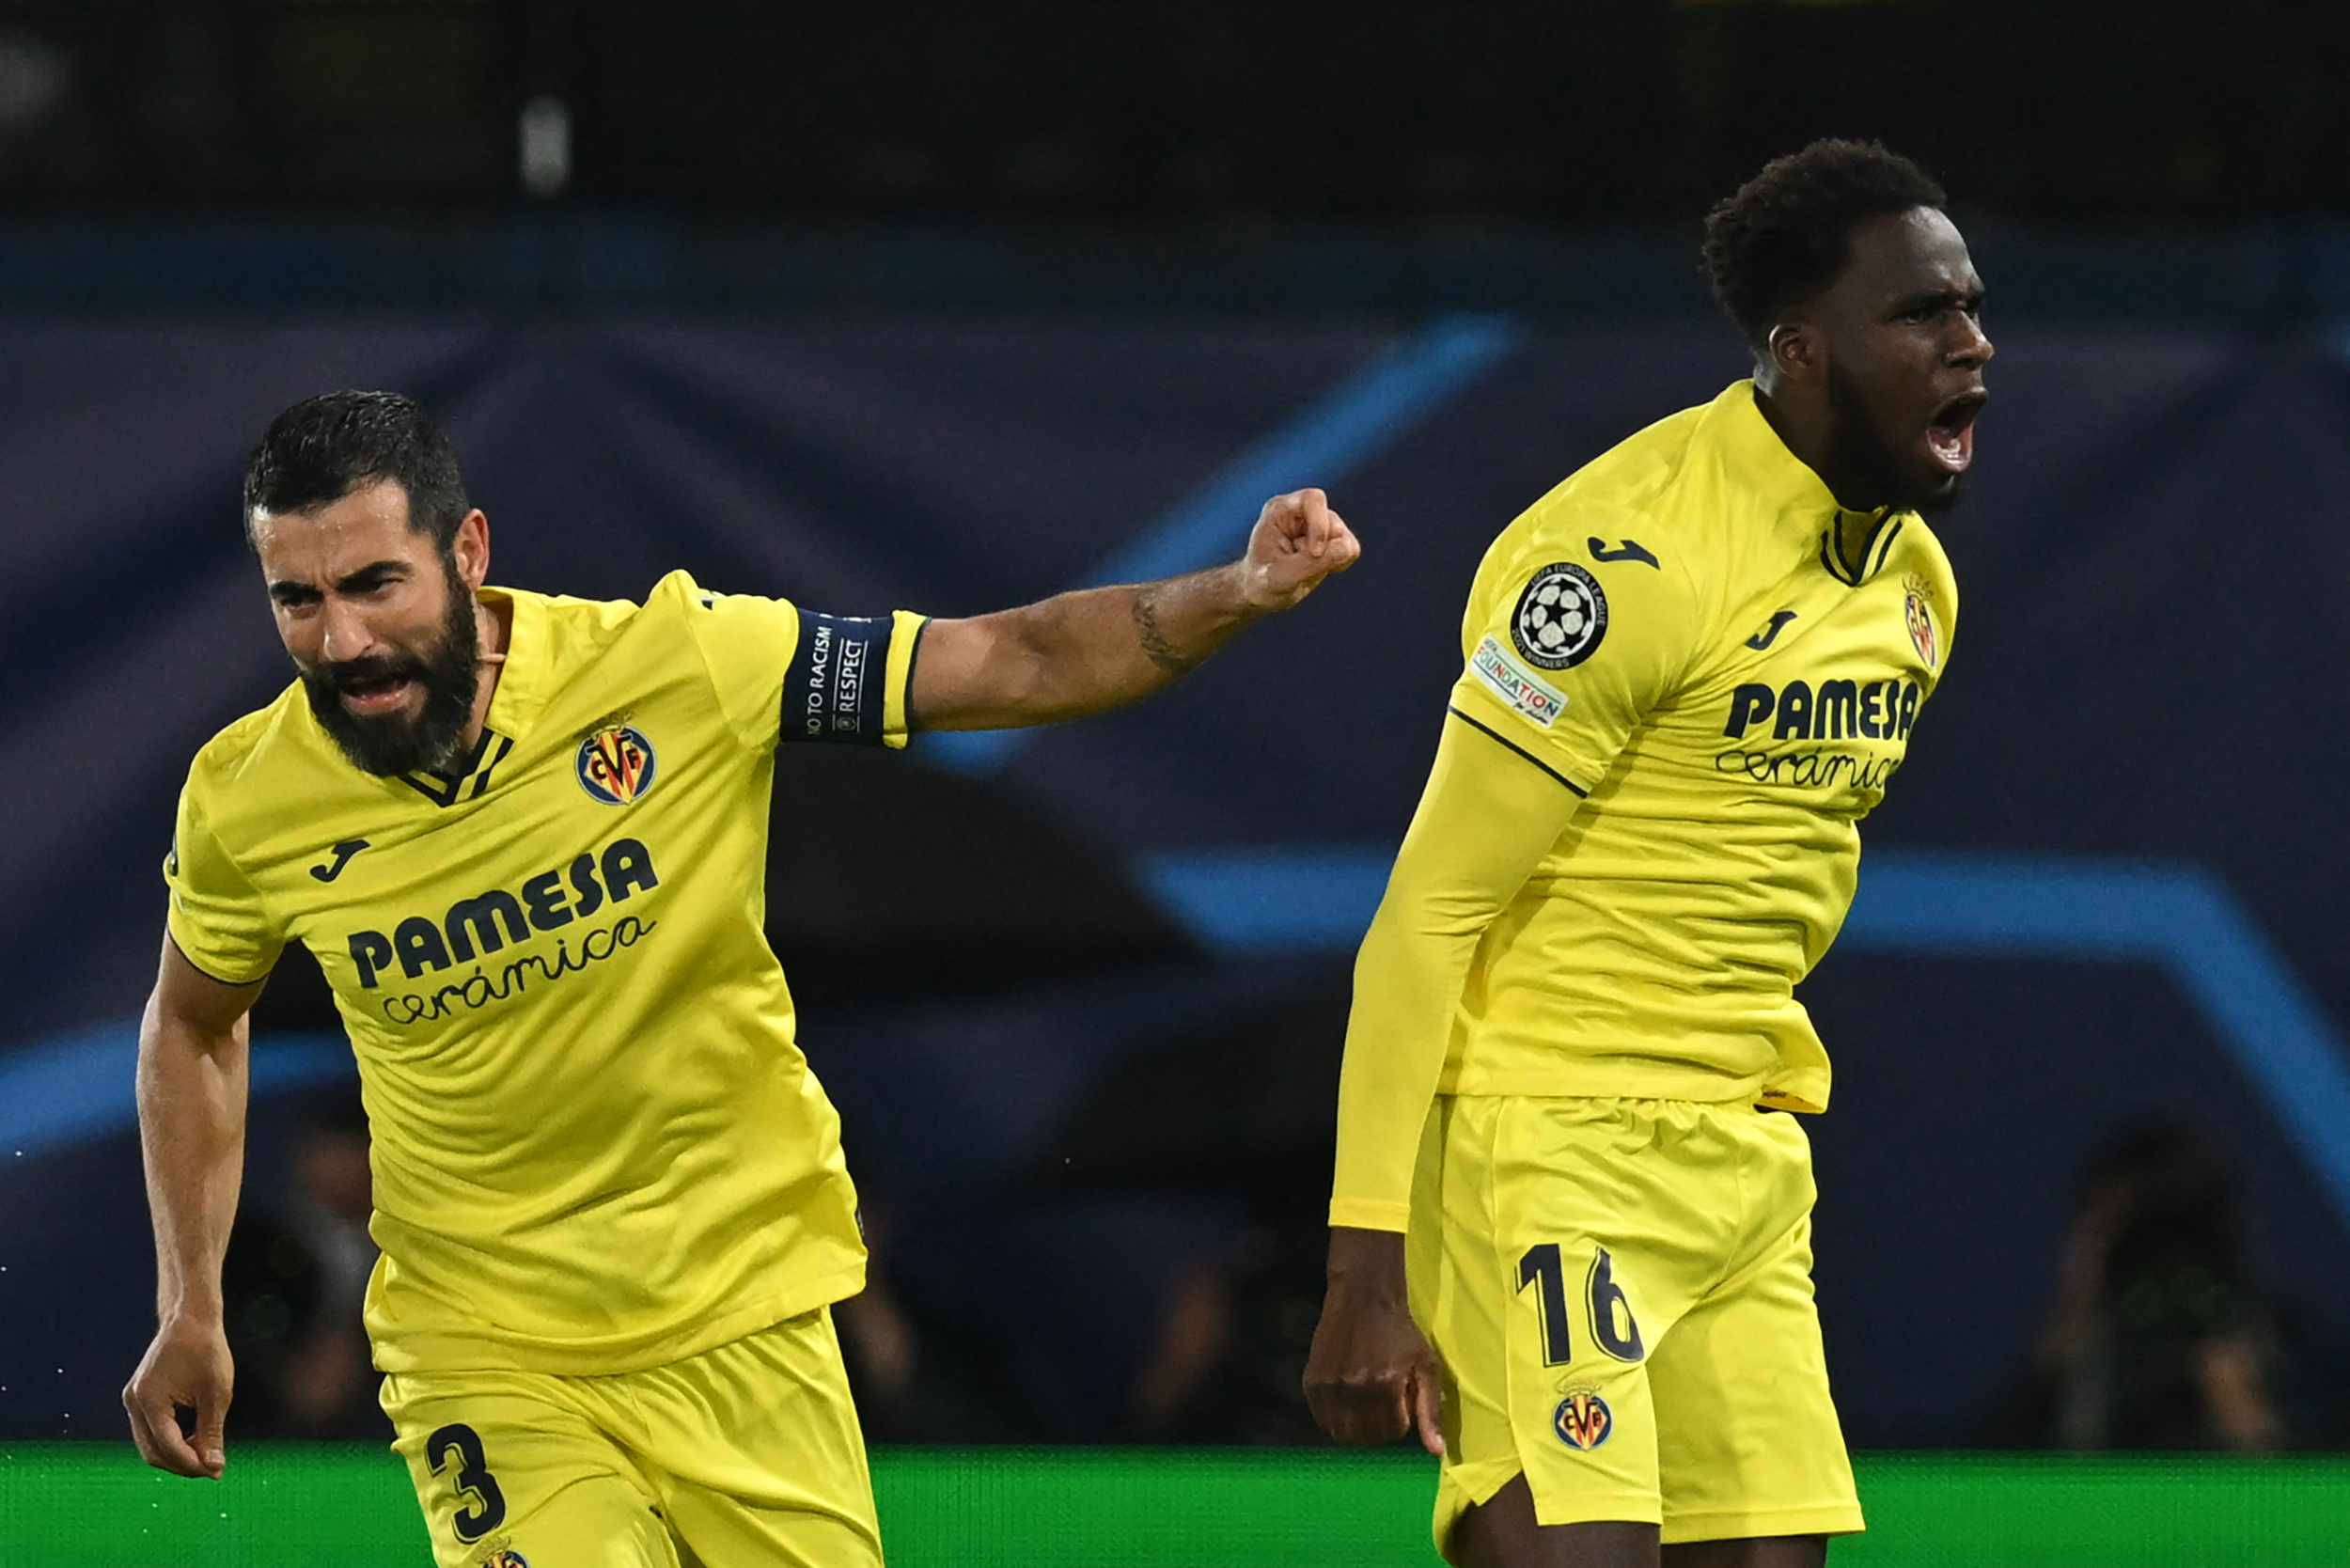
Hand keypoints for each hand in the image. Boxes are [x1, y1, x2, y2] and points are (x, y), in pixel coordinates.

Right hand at [124, 1317, 232, 1477]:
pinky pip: (150, 1432)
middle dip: (183, 1465)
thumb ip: (212, 1432)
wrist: (190, 1320)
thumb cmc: (207, 1351)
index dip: (192, 1464)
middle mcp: (134, 1402)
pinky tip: (195, 1444)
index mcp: (149, 1400)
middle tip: (213, 1470)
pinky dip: (170, 1443)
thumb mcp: (216, 1393)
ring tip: (207, 1460)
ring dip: (176, 1457)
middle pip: (153, 1453)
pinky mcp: (138, 1399)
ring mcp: (133, 1400)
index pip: (168, 1446)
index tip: (216, 1472)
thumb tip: (214, 1467)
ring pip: (149, 1445)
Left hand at [1239, 488, 1360, 609]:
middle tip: (1303, 568)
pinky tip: (1317, 569)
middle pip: (1333, 522)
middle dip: (1324, 550)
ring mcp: (1319, 523)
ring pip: (1345, 537)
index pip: (1313, 499)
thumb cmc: (1262, 582)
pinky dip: (1339, 563)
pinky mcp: (1332, 539)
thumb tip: (1346, 548)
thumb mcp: (1280, 577)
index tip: (1314, 552)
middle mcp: (1302, 510)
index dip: (1320, 525)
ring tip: (1304, 568)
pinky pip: (1351, 549)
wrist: (1261, 591)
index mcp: (1281, 509)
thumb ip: (1311, 563)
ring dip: (1329, 560)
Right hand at [1302, 1228, 1444, 1454]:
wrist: (1363, 1300)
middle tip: (1382, 1405)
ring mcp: (1330, 1387)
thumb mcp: (1426, 1366)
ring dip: (1356, 1427)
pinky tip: (1345, 1399)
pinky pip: (1321, 1419)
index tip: (1400, 1403)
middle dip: (1379, 1428)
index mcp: (1385, 1386)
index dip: (1400, 1420)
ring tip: (1364, 1404)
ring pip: (1342, 1433)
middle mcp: (1354, 1389)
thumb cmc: (1400, 1333)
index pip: (1392, 1432)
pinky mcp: (1311, 1382)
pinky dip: (1334, 1418)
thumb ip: (1431, 1411)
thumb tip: (1436, 1452)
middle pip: (1366, 1437)